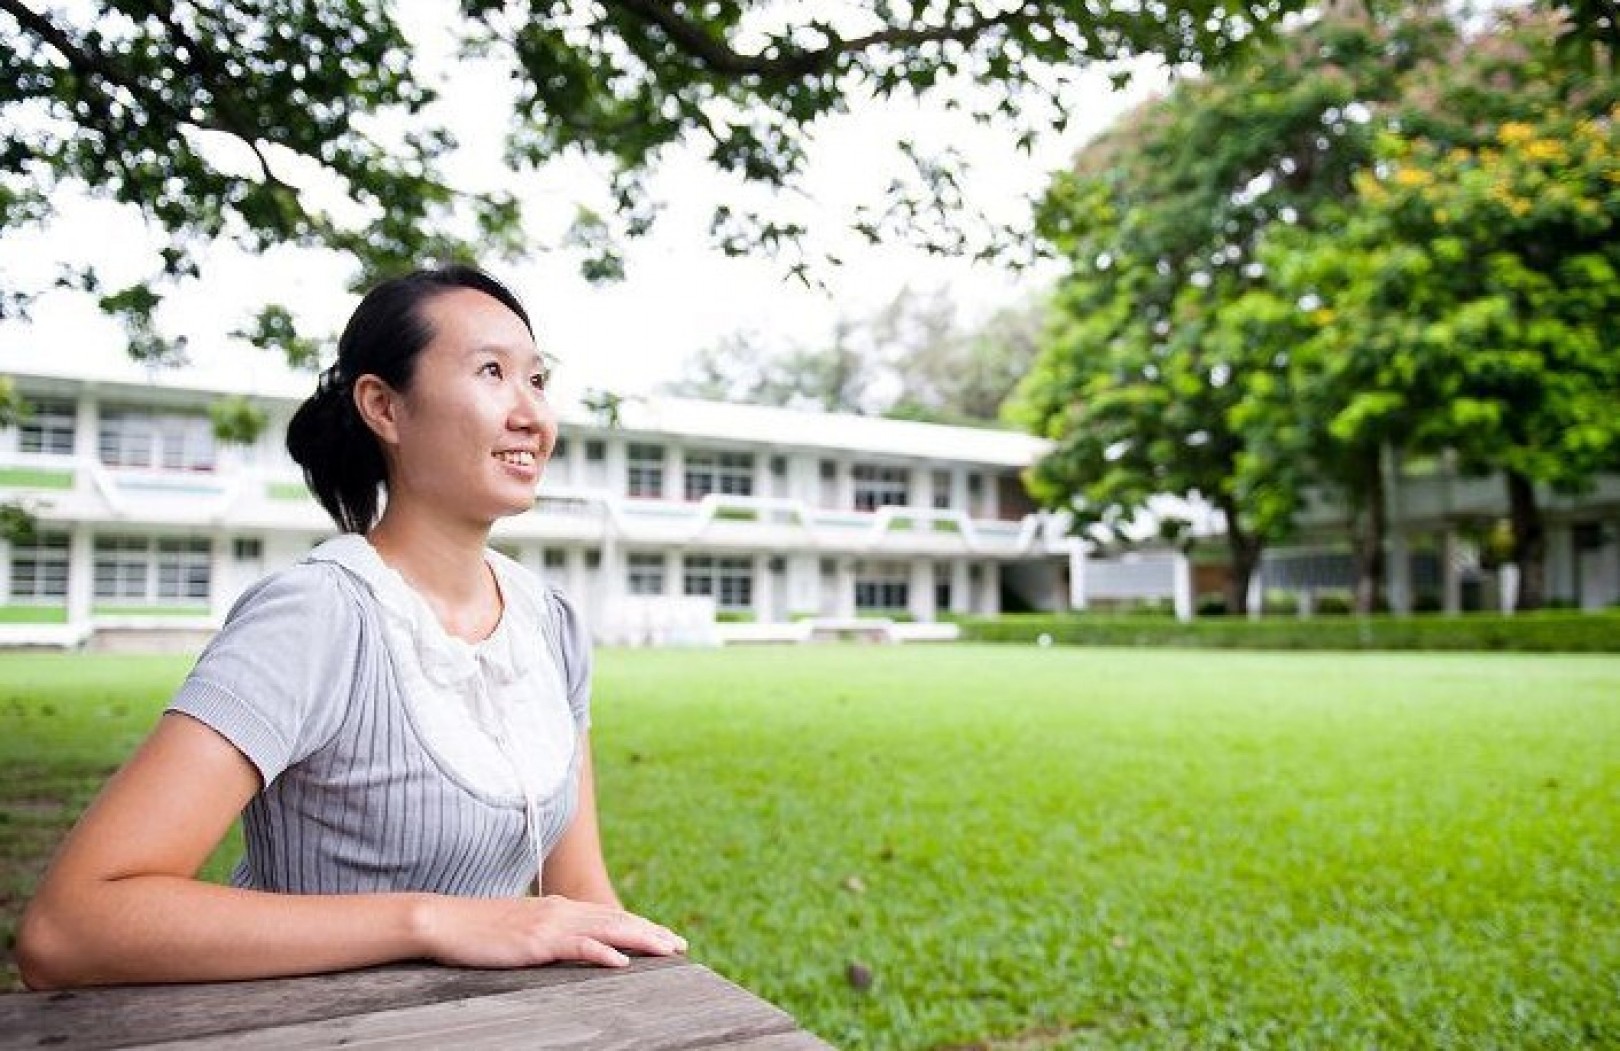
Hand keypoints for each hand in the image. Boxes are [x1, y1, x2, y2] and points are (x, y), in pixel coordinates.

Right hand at [412, 894, 686, 969]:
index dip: (640, 926)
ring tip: (667, 950)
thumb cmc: (478, 931)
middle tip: (680, 946)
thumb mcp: (521, 929)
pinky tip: (621, 961)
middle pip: (616, 920)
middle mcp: (560, 911)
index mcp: (558, 908)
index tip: (665, 938)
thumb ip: (547, 933)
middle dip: (651, 933)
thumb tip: (567, 945)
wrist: (445, 921)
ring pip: (606, 930)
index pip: (608, 916)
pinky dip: (602, 951)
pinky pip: (576, 945)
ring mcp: (550, 924)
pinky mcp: (536, 941)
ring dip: (640, 939)